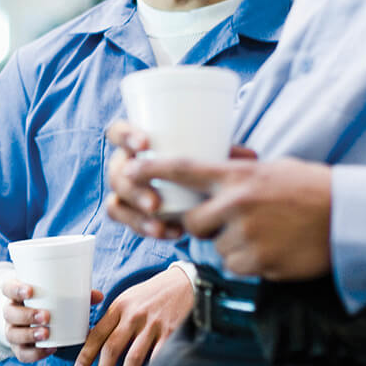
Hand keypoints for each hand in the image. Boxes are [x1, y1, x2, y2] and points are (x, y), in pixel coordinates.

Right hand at [0, 280, 104, 362]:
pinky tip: (50, 349)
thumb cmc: (47, 302)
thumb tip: (99, 296)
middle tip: (46, 316)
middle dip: (26, 315)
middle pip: (10, 313)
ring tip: (46, 334)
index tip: (31, 290)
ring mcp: (12, 331)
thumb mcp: (56, 295)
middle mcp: (11, 312)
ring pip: (13, 334)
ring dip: (29, 334)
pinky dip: (35, 353)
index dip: (16, 289)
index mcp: (16, 294)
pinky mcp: (18, 348)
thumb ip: (77, 295)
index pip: (8, 288)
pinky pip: (22, 354)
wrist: (32, 320)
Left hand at [72, 267, 192, 365]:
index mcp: (119, 307)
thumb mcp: (128, 297)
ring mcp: (152, 325)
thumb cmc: (153, 293)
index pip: (97, 333)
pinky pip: (157, 357)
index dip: (86, 354)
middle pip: (112, 348)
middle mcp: (133, 316)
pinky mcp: (171, 332)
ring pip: (133, 358)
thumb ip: (114, 317)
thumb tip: (95, 339)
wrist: (184, 282)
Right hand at [105, 120, 256, 239]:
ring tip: (160, 225)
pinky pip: (128, 222)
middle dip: (134, 189)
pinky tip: (164, 233)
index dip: (125, 136)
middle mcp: (128, 165)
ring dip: (136, 215)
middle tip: (155, 203)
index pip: (118, 132)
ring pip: (117, 202)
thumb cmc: (205, 163)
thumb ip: (226, 155)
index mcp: (138, 142)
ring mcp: (128, 191)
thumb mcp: (215, 156)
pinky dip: (143, 228)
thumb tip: (249, 156)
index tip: (145, 144)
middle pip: (116, 172)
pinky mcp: (133, 213)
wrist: (208, 191)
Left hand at [129, 156, 333, 279]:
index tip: (130, 168)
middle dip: (201, 224)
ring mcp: (247, 237)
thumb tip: (212, 173)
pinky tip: (273, 249)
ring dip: (230, 245)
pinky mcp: (259, 264)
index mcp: (238, 176)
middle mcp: (237, 205)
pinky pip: (236, 266)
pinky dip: (248, 262)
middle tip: (226, 219)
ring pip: (216, 247)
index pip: (184, 169)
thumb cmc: (311, 188)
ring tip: (264, 233)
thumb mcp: (271, 168)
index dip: (152, 169)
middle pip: (191, 221)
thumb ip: (237, 173)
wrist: (349, 218)